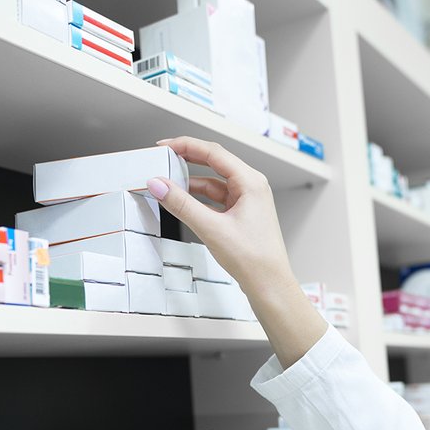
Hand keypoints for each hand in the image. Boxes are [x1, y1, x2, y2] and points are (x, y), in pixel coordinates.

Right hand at [147, 136, 326, 367]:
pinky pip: (217, 197)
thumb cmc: (253, 258)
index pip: (214, 152)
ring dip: (191, 181)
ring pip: (214, 182)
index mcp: (250, 182)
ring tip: (168, 183)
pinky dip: (199, 197)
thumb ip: (181, 204)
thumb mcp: (211, 228)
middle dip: (187, 159)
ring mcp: (247, 200)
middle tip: (163, 158)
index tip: (164, 146)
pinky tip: (184, 201)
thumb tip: (159, 185)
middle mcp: (251, 186)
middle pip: (214, 163)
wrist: (269, 284)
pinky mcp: (242, 214)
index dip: (186, 146)